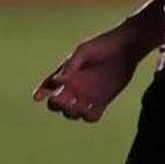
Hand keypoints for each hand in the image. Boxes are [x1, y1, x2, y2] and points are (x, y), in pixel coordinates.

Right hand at [32, 26, 148, 122]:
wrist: (126, 48)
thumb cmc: (102, 46)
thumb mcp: (84, 52)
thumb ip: (71, 66)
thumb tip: (56, 81)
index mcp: (66, 74)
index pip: (49, 86)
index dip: (41, 92)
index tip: (38, 97)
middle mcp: (74, 87)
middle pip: (58, 104)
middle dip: (57, 105)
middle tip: (62, 100)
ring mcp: (87, 96)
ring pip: (73, 113)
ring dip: (72, 113)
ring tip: (78, 106)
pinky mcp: (102, 102)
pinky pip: (91, 116)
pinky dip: (89, 117)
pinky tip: (91, 110)